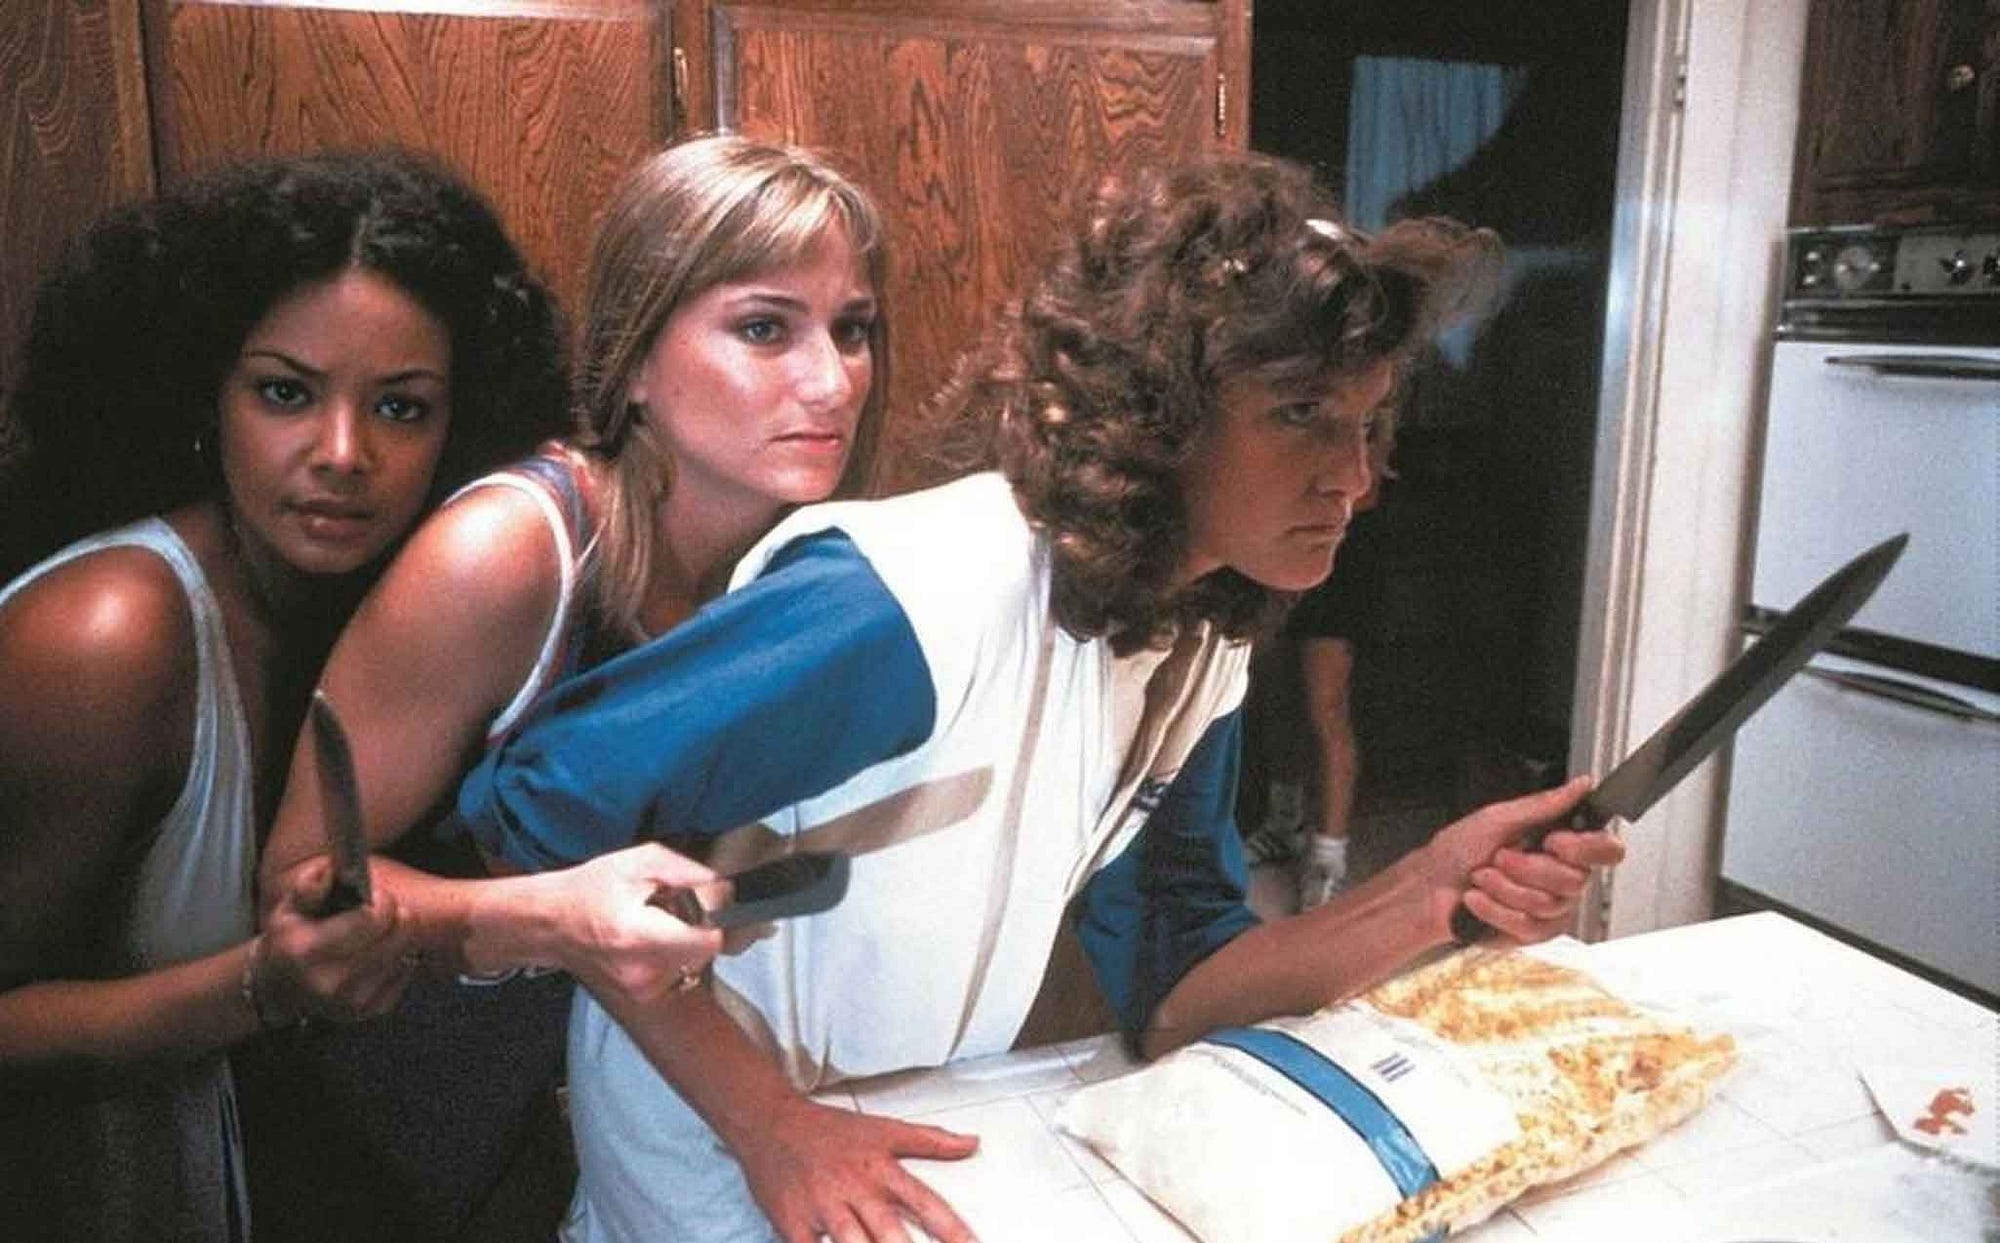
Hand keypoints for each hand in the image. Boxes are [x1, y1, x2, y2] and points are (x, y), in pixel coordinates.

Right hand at [260, 855, 417, 1022]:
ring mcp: (353, 1001)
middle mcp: (332, 981)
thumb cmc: (289, 939)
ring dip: (397, 935)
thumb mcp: (289, 907)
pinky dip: (398, 957)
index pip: (374, 917)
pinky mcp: (371, 1011)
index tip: (372, 894)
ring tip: (374, 932)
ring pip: (407, 950)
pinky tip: (375, 953)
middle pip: (399, 933)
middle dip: (394, 914)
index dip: (381, 898)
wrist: (279, 989)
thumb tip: (334, 870)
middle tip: (378, 910)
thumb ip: (309, 885)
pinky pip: (407, 970)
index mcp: (309, 951)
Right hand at [538, 842, 727, 1004]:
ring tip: (654, 925)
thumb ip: (685, 871)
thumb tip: (722, 885)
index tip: (701, 904)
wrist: (550, 924)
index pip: (709, 941)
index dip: (714, 918)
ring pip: (693, 963)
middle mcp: (643, 971)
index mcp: (640, 936)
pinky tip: (646, 941)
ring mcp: (642, 989)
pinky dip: (670, 956)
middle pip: (705, 951)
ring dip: (684, 942)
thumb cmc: (589, 890)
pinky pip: (676, 973)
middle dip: (696, 927)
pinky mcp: (641, 996)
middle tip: (669, 909)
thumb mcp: (638, 862)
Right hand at [735, 1096, 979, 1242]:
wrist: (770, 1122)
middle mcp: (855, 1189)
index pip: (926, 1203)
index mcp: (881, 1168)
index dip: (952, 1230)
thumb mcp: (884, 1128)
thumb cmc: (829, 1130)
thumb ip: (930, 1140)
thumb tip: (972, 1143)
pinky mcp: (793, 1223)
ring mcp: (823, 1207)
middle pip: (889, 1231)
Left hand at [1423, 777, 1626, 944]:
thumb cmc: (1459, 850)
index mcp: (1560, 845)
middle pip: (1575, 880)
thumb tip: (1580, 785)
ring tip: (1482, 877)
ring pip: (1548, 904)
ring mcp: (1550, 909)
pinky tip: (1477, 899)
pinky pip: (1527, 925)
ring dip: (1503, 887)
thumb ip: (1544, 804)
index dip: (1585, 848)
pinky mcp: (1532, 933)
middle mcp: (1561, 877)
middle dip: (1527, 867)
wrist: (1430, 886)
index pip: (1607, 850)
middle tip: (1499, 856)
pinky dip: (1494, 908)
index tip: (1553, 841)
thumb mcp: (1498, 817)